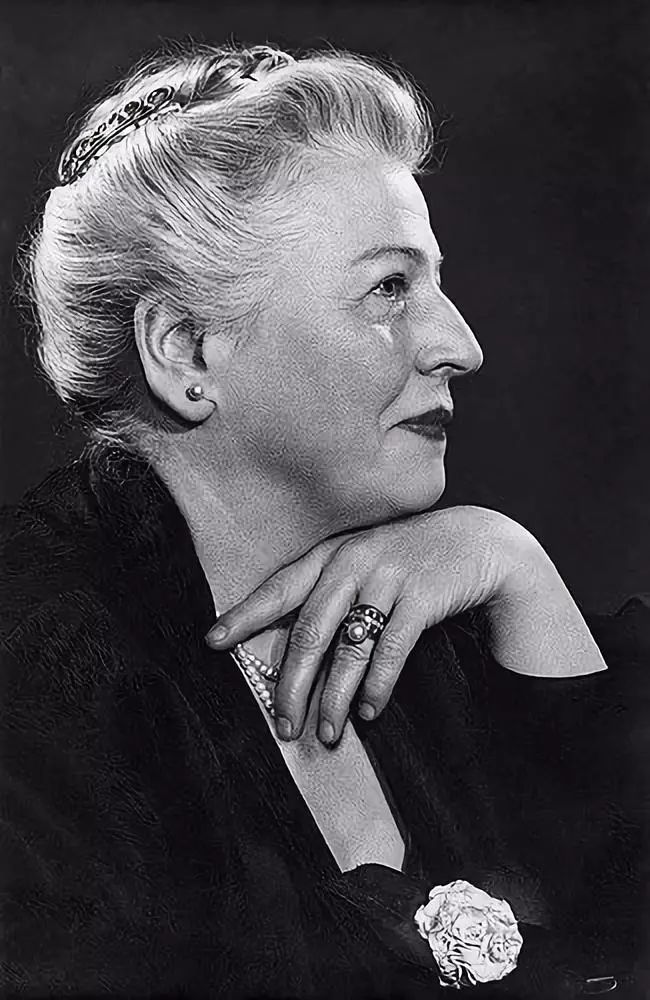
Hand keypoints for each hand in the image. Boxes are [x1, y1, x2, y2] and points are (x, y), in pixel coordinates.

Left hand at [206, 507, 606, 742]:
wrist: (477, 541)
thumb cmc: (411, 559)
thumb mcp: (366, 561)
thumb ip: (331, 591)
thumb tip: (296, 652)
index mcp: (334, 554)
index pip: (280, 588)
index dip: (245, 616)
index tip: (212, 642)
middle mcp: (355, 561)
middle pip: (310, 630)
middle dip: (292, 683)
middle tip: (283, 724)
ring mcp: (390, 577)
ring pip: (350, 647)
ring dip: (334, 696)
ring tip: (325, 733)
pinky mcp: (423, 597)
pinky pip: (393, 650)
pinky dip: (378, 685)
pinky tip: (368, 711)